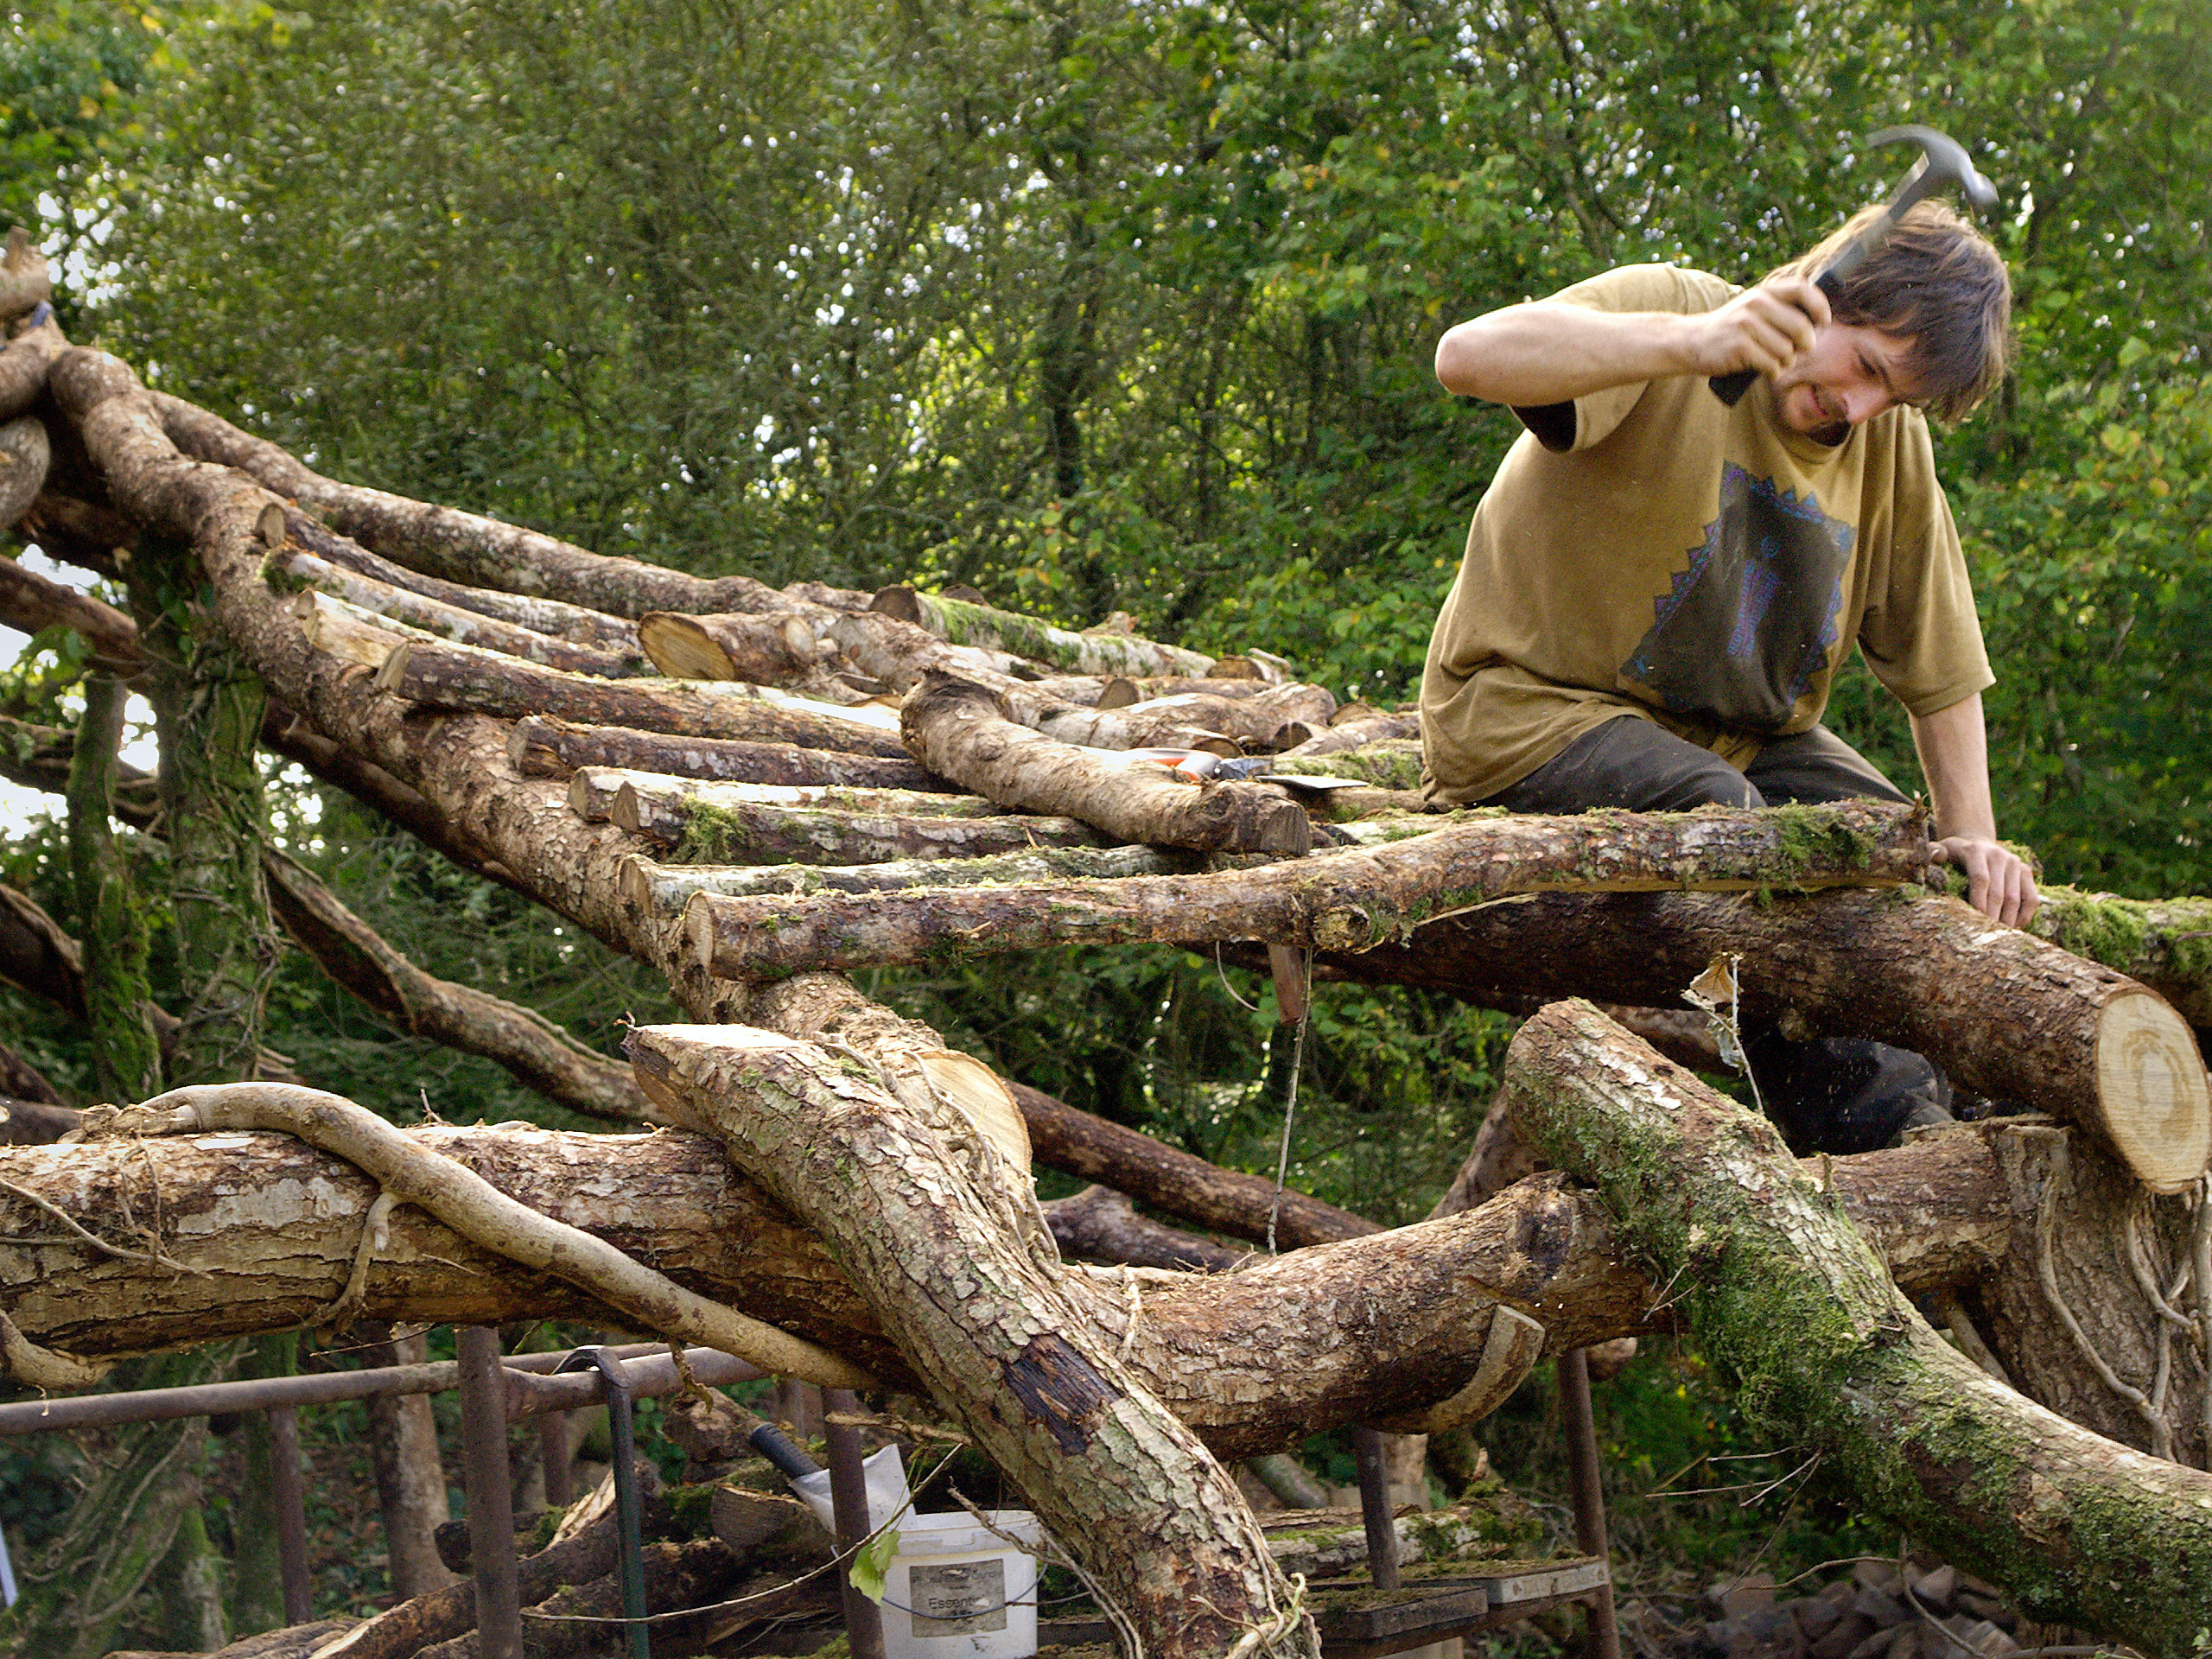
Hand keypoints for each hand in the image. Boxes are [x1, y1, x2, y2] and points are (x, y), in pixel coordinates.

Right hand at [1687, 275, 1829, 379]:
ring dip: (1786, 363)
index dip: (1819, 306)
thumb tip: (1817, 325)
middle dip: (1805, 345)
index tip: (1823, 322)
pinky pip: (1772, 365)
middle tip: (1797, 352)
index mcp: (1763, 293)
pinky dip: (1773, 372)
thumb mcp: (1752, 310)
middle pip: (1801, 328)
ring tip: (1774, 362)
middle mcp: (1756, 304)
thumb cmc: (1730, 330)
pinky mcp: (1739, 347)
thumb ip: (1780, 310)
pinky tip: (1765, 371)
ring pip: (1787, 351)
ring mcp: (1746, 325)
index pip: (1803, 289)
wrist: (1690, 341)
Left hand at [1932, 835, 2038, 927]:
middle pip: (1999, 892)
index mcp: (1975, 850)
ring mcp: (2015, 863)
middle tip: (1986, 936)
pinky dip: (2025, 915)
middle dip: (1992, 916)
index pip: (1980, 878)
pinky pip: (2031, 897)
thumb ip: (1933, 852)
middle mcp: (1998, 855)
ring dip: (2008, 919)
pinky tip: (2014, 927)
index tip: (1974, 920)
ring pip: (2016, 897)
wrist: (1977, 844)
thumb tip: (1937, 856)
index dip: (1978, 900)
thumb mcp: (1941, 850)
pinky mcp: (2026, 871)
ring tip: (1999, 936)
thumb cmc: (1954, 854)